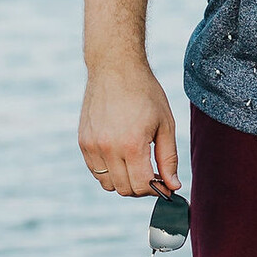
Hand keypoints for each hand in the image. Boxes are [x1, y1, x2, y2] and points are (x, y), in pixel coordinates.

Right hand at [79, 63, 179, 196]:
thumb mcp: (165, 124)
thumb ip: (169, 158)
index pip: (142, 186)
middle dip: (142, 187)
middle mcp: (108, 148)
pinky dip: (109, 171)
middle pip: (125, 189)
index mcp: (132, 144)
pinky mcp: (83, 142)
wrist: (115, 67)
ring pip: (108, 184)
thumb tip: (173, 186)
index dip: (157, 189)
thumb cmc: (145, 92)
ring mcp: (92, 146)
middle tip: (153, 174)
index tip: (165, 183)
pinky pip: (95, 171)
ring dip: (124, 181)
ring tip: (137, 164)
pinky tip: (121, 155)